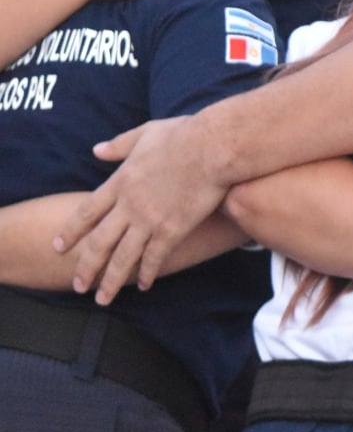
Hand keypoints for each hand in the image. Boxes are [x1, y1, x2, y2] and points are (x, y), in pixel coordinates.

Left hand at [53, 116, 223, 302]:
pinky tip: (143, 285)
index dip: (71, 232)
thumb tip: (97, 150)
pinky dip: (147, 272)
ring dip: (110, 280)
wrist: (215, 146)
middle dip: (86, 266)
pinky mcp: (173, 228)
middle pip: (99, 242)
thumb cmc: (185, 134)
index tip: (59, 247)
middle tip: (78, 285)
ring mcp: (150, 219)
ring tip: (103, 299)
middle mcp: (129, 204)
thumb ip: (119, 145)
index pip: (86, 212)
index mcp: (121, 181)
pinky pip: (155, 257)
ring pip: (122, 257)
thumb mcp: (146, 133)